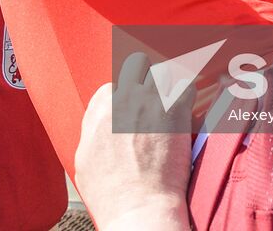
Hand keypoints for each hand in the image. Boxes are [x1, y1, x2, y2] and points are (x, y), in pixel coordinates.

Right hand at [73, 53, 191, 230]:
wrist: (139, 208)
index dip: (125, 99)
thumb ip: (92, 131)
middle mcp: (124, 98)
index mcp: (100, 108)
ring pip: (162, 72)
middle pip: (137, 65)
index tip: (132, 111)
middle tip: (153, 95)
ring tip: (171, 100)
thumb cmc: (111, 193)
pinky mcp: (175, 112)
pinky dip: (188, 93)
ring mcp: (150, 102)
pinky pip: (186, 85)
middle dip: (145, 77)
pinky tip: (187, 106)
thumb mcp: (84, 159)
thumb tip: (99, 123)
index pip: (114, 86)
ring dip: (167, 84)